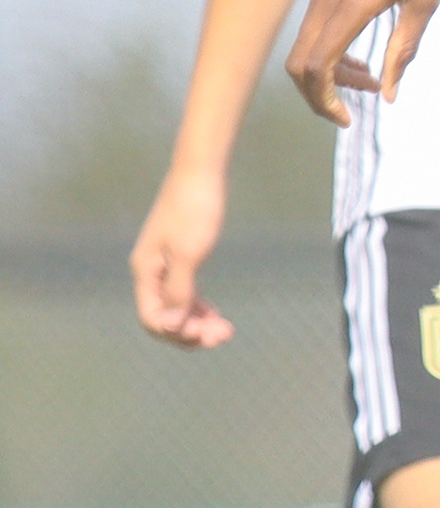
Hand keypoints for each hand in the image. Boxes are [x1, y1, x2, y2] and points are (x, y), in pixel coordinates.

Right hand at [130, 163, 235, 349]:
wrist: (200, 172)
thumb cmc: (195, 209)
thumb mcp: (190, 253)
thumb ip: (179, 290)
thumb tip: (171, 326)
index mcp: (146, 271)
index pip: (153, 318)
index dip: (178, 333)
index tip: (209, 333)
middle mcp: (149, 271)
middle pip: (164, 317)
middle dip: (190, 332)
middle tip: (225, 335)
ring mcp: (162, 264)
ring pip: (174, 307)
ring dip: (196, 322)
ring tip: (224, 330)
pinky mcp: (177, 256)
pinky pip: (182, 292)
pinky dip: (197, 307)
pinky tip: (215, 314)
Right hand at [285, 0, 439, 124]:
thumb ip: (406, 48)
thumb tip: (391, 91)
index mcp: (352, 4)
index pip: (317, 67)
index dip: (325, 100)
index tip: (349, 117)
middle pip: (298, 64)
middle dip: (319, 94)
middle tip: (356, 104)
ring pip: (302, 46)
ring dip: (326, 72)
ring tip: (368, 77)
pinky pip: (312, 26)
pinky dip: (327, 49)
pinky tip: (358, 53)